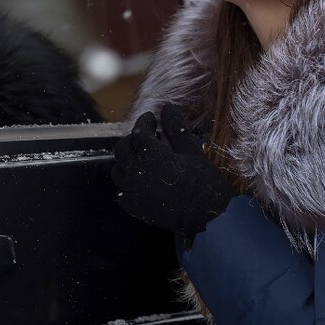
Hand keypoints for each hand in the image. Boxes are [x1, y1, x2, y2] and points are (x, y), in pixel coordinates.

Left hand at [111, 103, 237, 240]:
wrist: (206, 217)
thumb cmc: (202, 181)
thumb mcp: (191, 150)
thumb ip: (175, 128)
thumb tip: (167, 107)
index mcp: (149, 154)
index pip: (139, 131)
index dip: (144, 122)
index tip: (152, 118)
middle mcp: (135, 172)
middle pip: (122, 149)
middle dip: (133, 139)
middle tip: (148, 137)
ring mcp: (132, 192)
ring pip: (118, 169)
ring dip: (127, 160)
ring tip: (143, 158)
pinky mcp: (134, 208)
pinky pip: (121, 191)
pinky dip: (127, 182)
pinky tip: (140, 180)